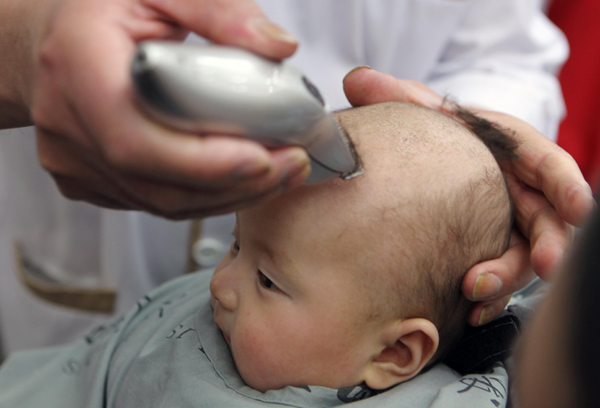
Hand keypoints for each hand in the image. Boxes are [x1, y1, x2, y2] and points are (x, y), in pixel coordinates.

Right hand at [4, 0, 309, 218]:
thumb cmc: (99, 12)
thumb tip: (279, 47)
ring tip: (278, 174)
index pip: (138, 138)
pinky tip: (240, 179)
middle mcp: (70, 125)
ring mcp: (75, 162)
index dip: (205, 161)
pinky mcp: (89, 182)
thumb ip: (219, 10)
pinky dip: (204, 197)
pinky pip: (154, 203)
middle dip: (235, 184)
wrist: (52, 43)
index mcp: (79, 67)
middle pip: (158, 183)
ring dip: (228, 195)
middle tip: (290, 166)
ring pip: (161, 203)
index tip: (265, 158)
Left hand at [343, 67, 595, 324]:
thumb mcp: (421, 110)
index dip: (566, 184)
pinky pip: (496, 278)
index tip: (577, 207)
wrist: (429, 161)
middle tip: (544, 264)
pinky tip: (471, 311)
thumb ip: (395, 96)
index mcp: (511, 150)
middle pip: (545, 220)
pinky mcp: (489, 252)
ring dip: (507, 278)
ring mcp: (506, 226)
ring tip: (479, 293)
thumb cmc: (436, 132)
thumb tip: (357, 80)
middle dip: (549, 244)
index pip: (548, 164)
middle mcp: (517, 191)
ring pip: (521, 256)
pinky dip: (488, 297)